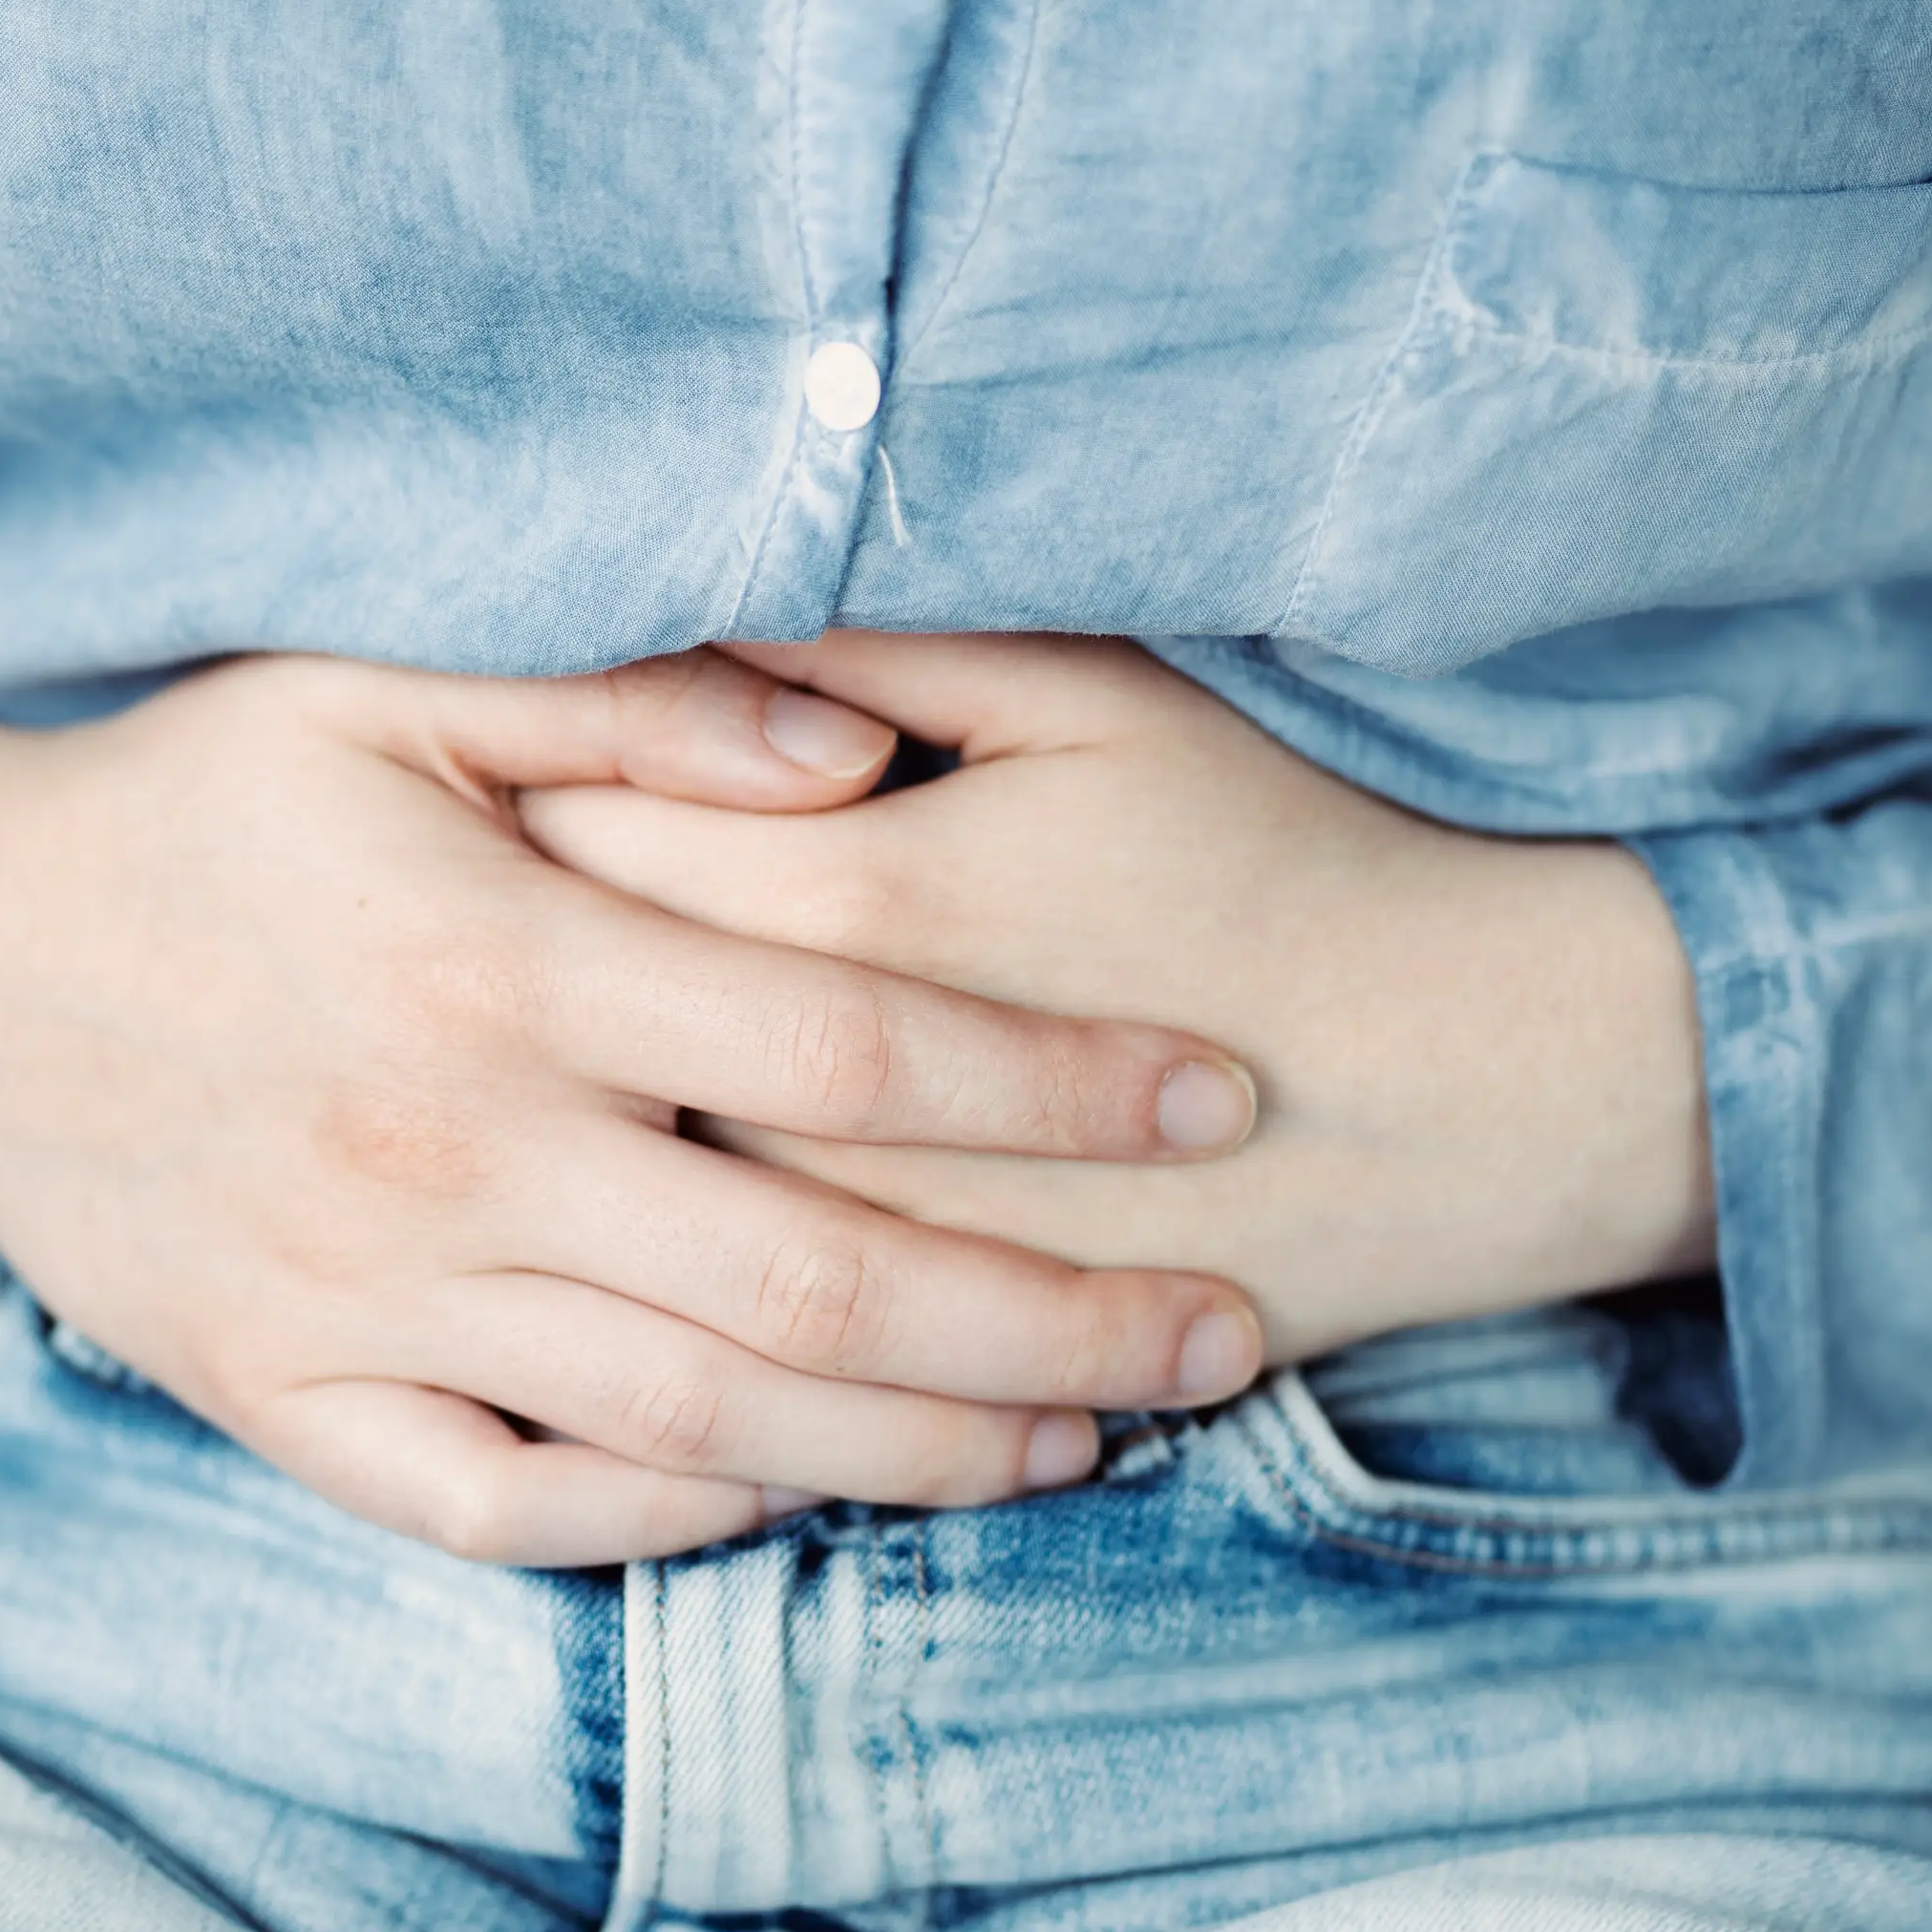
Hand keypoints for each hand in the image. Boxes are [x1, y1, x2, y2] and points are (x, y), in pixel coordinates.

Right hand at [0, 651, 1267, 1565]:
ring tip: (1082, 1442)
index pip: (855, 1045)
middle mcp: (452, 1153)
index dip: (1061, 1081)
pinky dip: (668, 1529)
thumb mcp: (381, 677)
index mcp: (502, 959)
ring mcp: (367, 1301)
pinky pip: (511, 1508)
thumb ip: (633, 698)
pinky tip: (800, 1502)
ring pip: (700, 1427)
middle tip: (1223, 1332)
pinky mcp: (287, 1402)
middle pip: (822, 1284)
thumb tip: (864, 753)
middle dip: (1057, 1322)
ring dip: (916, 1450)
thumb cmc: (188, 798)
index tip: (1216, 1095)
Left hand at [519, 632, 1715, 1368]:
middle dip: (505, 978)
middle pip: (574, 1033)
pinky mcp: (926, 1351)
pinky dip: (655, 1282)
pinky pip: (733, 1334)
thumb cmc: (1283, 847)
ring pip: (636, 1199)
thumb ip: (879, 637)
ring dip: (561, 1135)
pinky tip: (619, 1230)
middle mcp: (826, 1101)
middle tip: (454, 918)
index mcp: (847, 903)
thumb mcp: (1097, 694)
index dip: (509, 792)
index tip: (478, 764)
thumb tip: (696, 580)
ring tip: (519, 1074)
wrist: (1477, 1083)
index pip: (576, 834)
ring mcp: (877, 1248)